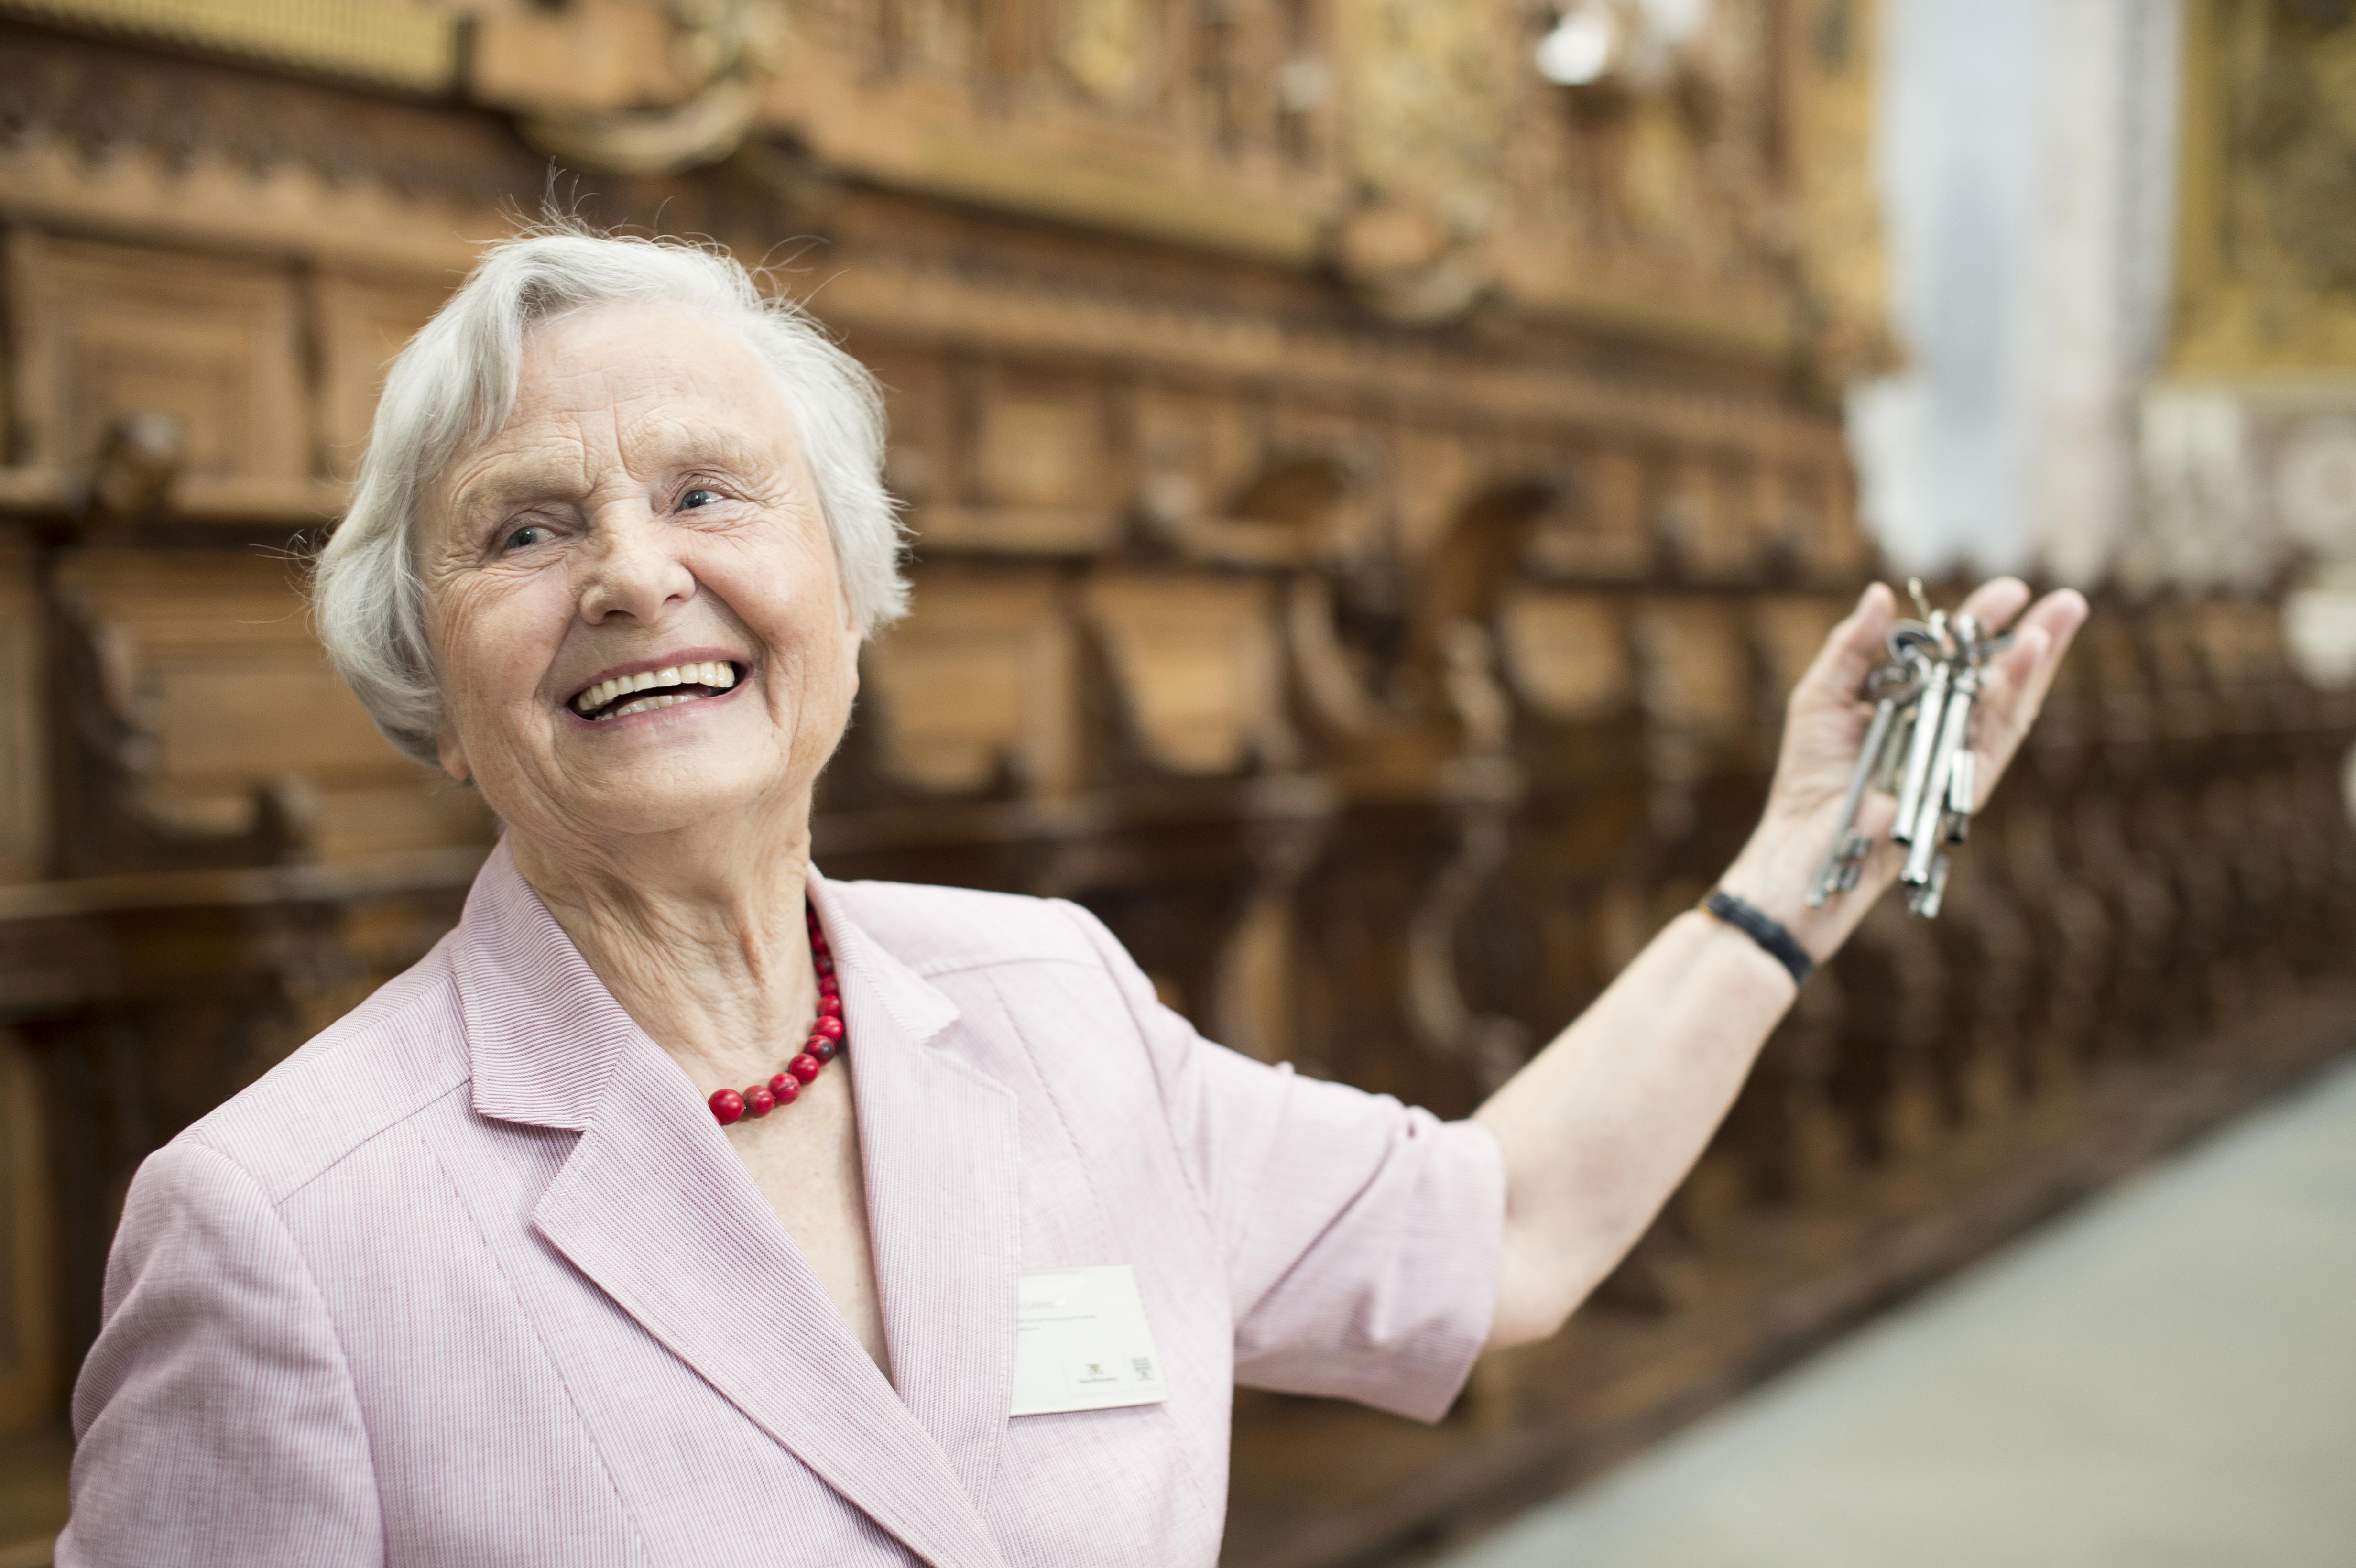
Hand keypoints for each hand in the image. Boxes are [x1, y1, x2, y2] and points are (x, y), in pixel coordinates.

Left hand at [1719, 578, 2089, 959]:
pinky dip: (2016, 695)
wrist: (1803, 846)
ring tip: (2058, 620)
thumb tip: (1881, 593)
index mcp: (1913, 708)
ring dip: (2036, 662)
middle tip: (2065, 600)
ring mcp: (1955, 760)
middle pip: (1996, 679)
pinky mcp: (1962, 786)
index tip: (2011, 592)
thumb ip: (1851, 648)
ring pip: (2009, 705)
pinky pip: (1997, 738)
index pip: (1958, 660)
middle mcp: (1942, 733)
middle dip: (2033, 638)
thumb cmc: (1808, 777)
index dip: (1983, 625)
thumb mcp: (1820, 698)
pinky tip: (2031, 658)